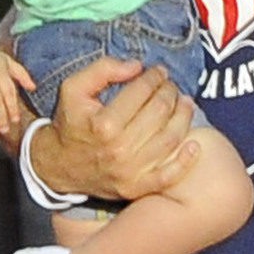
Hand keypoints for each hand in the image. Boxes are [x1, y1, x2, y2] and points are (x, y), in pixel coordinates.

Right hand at [32, 57, 198, 200]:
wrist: (58, 165)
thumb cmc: (70, 123)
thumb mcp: (73, 88)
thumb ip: (102, 69)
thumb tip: (136, 66)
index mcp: (104, 123)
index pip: (142, 92)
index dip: (154, 76)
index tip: (159, 71)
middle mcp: (120, 148)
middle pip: (160, 112)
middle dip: (170, 92)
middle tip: (170, 85)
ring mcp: (130, 171)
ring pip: (170, 139)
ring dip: (183, 117)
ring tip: (186, 103)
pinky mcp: (135, 187)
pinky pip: (168, 176)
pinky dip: (185, 162)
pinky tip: (195, 145)